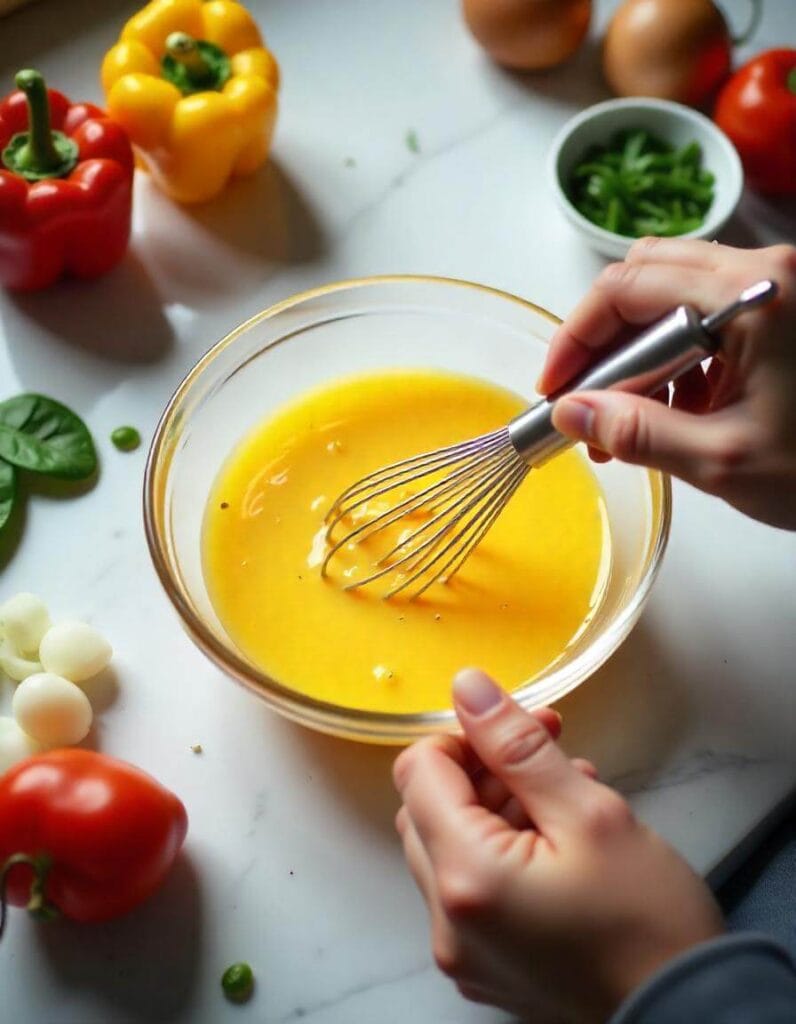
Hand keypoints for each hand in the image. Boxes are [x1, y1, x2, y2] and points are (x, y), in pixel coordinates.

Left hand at [393, 669, 722, 1022]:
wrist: (691, 1016)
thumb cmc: (649, 920)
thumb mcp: (589, 813)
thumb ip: (517, 745)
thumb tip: (467, 687)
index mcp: (464, 878)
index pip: (418, 772)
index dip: (463, 737)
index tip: (519, 730)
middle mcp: (445, 920)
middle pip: (426, 809)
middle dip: (481, 768)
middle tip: (546, 748)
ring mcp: (461, 950)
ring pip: (448, 846)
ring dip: (494, 806)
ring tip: (565, 790)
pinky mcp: (483, 965)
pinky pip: (469, 888)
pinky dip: (499, 850)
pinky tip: (556, 836)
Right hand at [539, 239, 795, 529]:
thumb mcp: (724, 460)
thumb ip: (638, 434)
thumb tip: (570, 415)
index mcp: (753, 296)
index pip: (629, 287)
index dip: (577, 335)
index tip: (555, 387)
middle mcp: (766, 272)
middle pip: (646, 277)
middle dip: (603, 340)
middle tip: (581, 397)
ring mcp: (776, 287)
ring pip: (672, 294)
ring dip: (637, 352)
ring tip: (626, 419)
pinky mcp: (781, 311)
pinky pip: (705, 314)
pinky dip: (674, 357)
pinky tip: (675, 410)